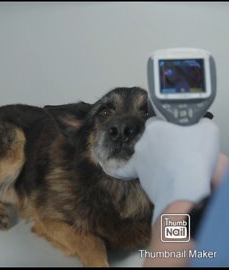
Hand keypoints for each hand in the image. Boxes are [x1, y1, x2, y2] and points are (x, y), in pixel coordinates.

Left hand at [105, 117, 219, 222]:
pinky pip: (123, 169)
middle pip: (153, 138)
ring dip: (155, 157)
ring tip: (173, 166)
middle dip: (164, 143)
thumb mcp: (207, 130)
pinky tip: (108, 167)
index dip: (170, 128)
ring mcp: (138, 156)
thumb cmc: (195, 157)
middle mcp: (143, 140)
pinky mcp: (136, 171)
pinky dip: (117, 169)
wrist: (184, 185)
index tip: (179, 134)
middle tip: (180, 152)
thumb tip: (197, 124)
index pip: (160, 122)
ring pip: (145, 153)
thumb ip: (199, 123)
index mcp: (156, 126)